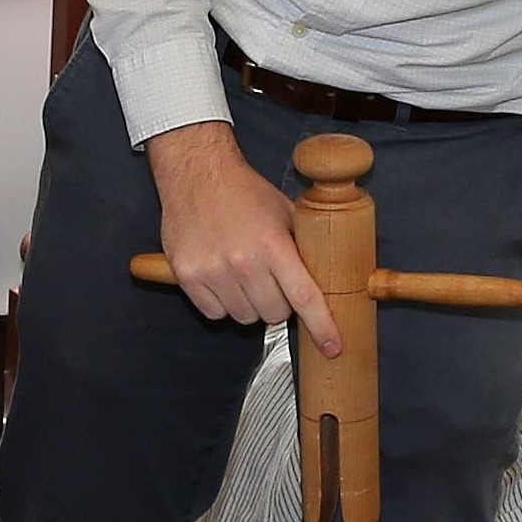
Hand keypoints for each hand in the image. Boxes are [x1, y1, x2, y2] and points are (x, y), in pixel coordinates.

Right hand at [150, 122, 338, 354]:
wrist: (198, 174)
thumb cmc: (244, 192)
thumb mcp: (285, 212)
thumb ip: (304, 246)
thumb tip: (330, 278)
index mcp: (273, 244)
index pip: (305, 297)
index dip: (322, 326)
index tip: (332, 347)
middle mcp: (243, 261)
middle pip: (275, 314)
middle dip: (279, 304)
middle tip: (271, 280)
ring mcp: (213, 271)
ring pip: (244, 318)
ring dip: (249, 304)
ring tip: (243, 275)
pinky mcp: (188, 276)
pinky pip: (214, 313)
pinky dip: (221, 303)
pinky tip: (221, 278)